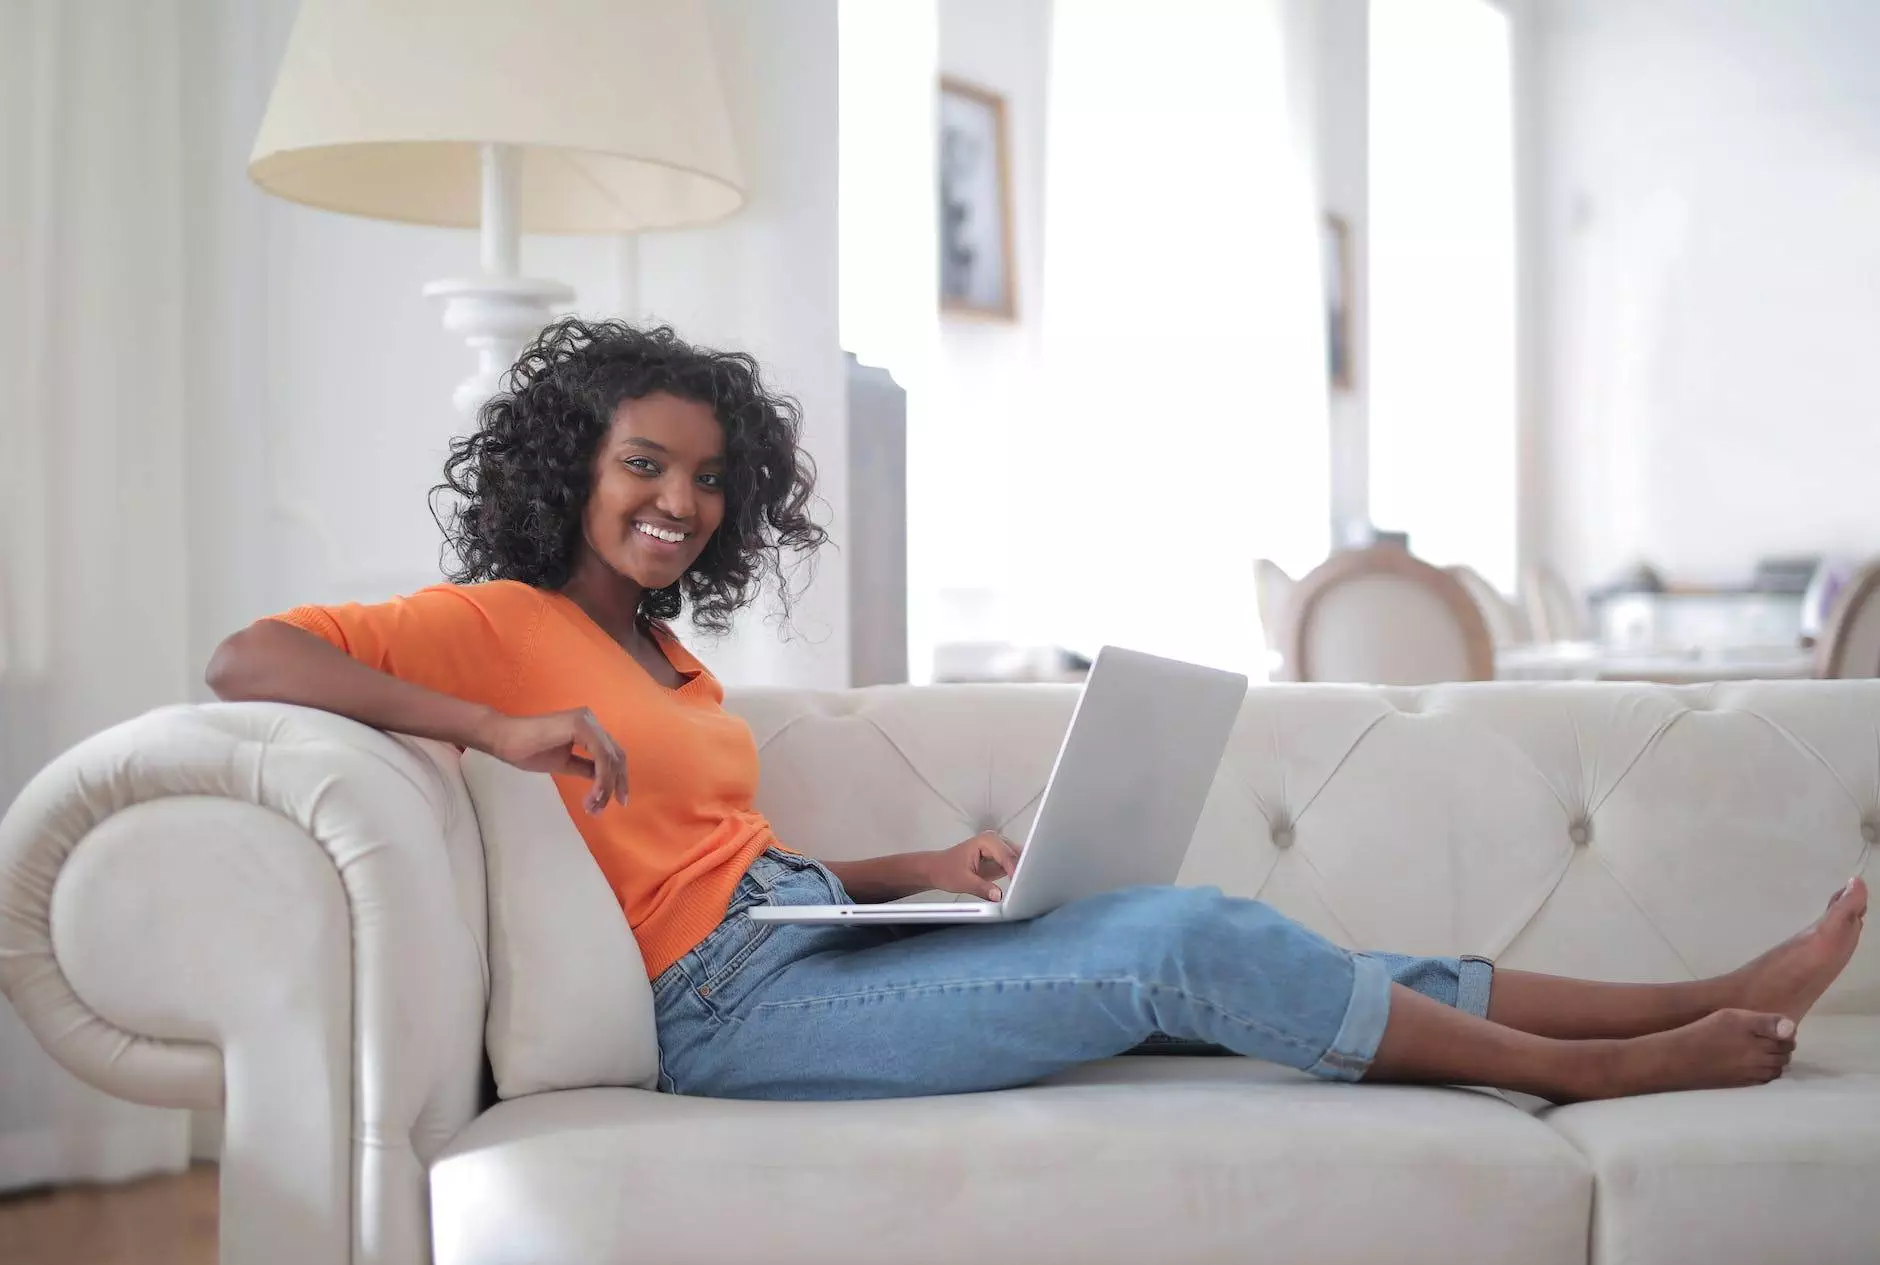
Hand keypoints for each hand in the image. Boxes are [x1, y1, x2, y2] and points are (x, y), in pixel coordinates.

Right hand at [481, 708, 627, 813]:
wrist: (503, 740)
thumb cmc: (528, 750)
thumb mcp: (564, 763)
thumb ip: (585, 767)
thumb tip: (603, 780)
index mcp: (588, 728)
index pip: (612, 753)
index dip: (619, 778)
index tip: (618, 800)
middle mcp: (591, 720)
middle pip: (616, 755)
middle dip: (617, 784)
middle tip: (610, 807)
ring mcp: (586, 721)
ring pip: (610, 758)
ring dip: (606, 786)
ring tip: (594, 806)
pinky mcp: (579, 726)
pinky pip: (600, 755)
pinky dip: (601, 777)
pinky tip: (594, 794)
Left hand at [925, 830, 1019, 901]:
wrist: (936, 870)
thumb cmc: (946, 870)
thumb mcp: (963, 881)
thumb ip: (982, 888)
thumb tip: (999, 895)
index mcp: (986, 841)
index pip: (1006, 855)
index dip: (1014, 870)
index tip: (1020, 884)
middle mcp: (995, 842)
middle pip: (1016, 855)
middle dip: (1022, 869)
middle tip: (1028, 887)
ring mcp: (999, 850)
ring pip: (1018, 860)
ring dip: (1022, 872)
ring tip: (1025, 888)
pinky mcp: (1000, 860)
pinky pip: (1014, 866)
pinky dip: (1018, 875)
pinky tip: (1021, 886)